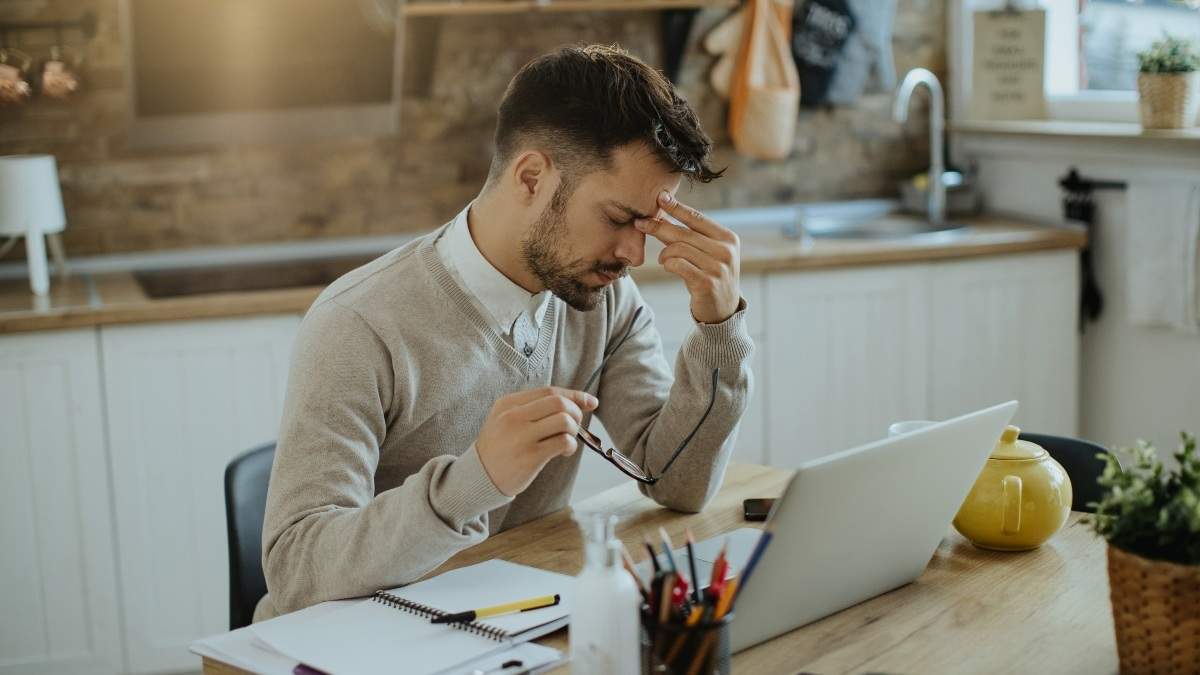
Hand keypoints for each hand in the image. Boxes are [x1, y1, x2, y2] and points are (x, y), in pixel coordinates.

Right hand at [475, 387, 598, 496]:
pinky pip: (563, 442)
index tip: (590, 402)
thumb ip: (533, 409)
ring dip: (574, 430)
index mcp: (508, 403)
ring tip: (567, 440)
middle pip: (559, 402)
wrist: (478, 476)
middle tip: (576, 425)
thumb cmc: (499, 447)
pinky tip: (564, 451)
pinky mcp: (530, 456)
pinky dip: (570, 445)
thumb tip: (577, 402)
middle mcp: (513, 416)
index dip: (574, 395)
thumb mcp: (505, 419)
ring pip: (564, 420)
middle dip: (576, 412)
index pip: (549, 391)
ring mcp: (521, 436)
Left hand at [636, 191, 740, 323]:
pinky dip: (668, 264)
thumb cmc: (711, 275)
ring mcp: (718, 267)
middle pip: (684, 233)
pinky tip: (667, 266)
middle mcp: (726, 251)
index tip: (660, 197)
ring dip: (664, 253)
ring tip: (663, 258)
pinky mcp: (707, 283)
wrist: (723, 310)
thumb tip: (664, 212)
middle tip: (640, 223)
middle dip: (659, 226)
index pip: (697, 218)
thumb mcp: (709, 253)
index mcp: (728, 238)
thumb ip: (693, 236)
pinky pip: (678, 265)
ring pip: (678, 249)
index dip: (677, 207)